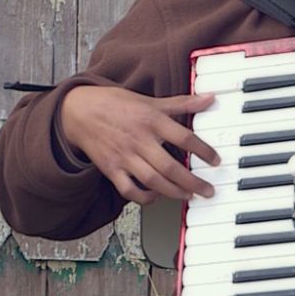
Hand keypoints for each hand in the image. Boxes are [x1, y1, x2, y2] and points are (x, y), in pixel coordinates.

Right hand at [58, 85, 220, 204]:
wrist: (78, 111)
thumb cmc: (114, 104)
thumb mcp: (150, 101)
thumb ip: (181, 103)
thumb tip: (209, 98)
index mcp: (150, 120)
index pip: (184, 138)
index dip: (203, 151)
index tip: (215, 161)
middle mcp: (138, 140)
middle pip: (170, 167)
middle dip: (192, 182)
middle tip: (207, 190)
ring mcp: (124, 156)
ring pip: (152, 180)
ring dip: (173, 192)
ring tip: (188, 196)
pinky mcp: (111, 169)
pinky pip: (129, 189)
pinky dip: (144, 197)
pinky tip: (156, 196)